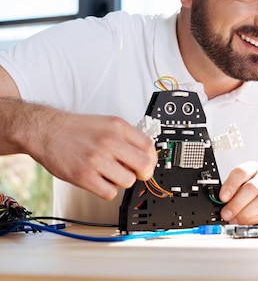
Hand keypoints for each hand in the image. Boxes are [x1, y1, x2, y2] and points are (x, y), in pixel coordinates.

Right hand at [33, 111, 157, 200]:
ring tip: (111, 174)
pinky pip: (110, 193)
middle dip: (143, 173)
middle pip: (144, 165)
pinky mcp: (83, 176)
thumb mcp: (107, 123)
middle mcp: (109, 142)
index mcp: (118, 127)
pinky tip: (101, 181)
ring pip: (128, 181)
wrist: (46, 130)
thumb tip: (146, 155)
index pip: (149, 147)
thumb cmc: (77, 129)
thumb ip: (127, 137)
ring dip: (122, 181)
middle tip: (136, 174)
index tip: (148, 164)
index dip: (152, 159)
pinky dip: (108, 190)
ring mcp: (97, 159)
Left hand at [218, 161, 257, 224]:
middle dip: (237, 203)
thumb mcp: (237, 193)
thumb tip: (217, 204)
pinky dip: (254, 219)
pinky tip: (247, 223)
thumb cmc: (250, 200)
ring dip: (245, 212)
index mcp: (254, 170)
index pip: (242, 171)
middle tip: (226, 214)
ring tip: (235, 220)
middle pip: (253, 187)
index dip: (231, 185)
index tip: (222, 198)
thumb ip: (229, 195)